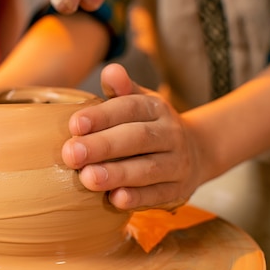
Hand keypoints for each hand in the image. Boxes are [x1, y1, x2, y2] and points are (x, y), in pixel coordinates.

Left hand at [61, 63, 202, 210]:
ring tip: (88, 178)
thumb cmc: (149, 125)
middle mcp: (170, 134)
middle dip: (103, 146)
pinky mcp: (177, 190)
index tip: (74, 125)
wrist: (197, 151)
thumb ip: (121, 90)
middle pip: (137, 138)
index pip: (129, 108)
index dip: (102, 116)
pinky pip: (158, 195)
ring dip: (117, 174)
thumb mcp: (139, 102)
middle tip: (71, 154)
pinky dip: (137, 198)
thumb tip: (110, 70)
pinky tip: (115, 199)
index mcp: (156, 108)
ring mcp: (177, 163)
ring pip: (148, 169)